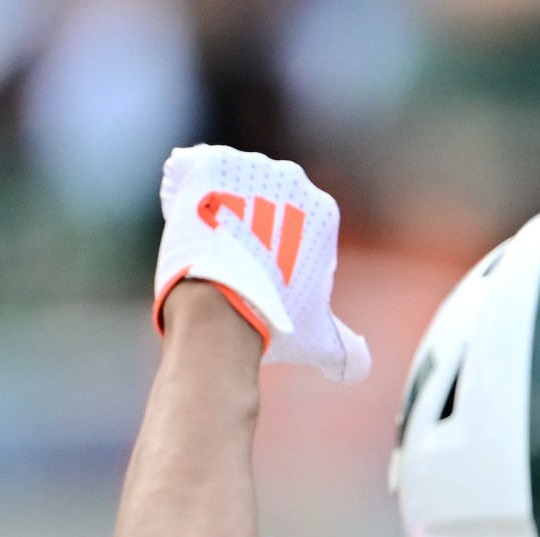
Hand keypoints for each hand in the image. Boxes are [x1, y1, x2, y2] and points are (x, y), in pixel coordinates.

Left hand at [153, 144, 369, 383]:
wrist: (220, 307)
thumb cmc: (272, 321)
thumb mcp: (321, 338)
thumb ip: (346, 349)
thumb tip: (358, 369)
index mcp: (322, 211)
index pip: (291, 218)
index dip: (270, 246)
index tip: (258, 270)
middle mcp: (291, 179)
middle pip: (257, 193)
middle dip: (242, 216)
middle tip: (227, 256)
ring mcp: (248, 167)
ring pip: (222, 180)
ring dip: (210, 201)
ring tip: (200, 239)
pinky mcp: (206, 164)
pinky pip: (187, 170)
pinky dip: (180, 191)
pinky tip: (180, 220)